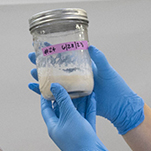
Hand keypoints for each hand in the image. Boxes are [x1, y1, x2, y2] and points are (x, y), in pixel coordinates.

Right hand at [28, 47, 143, 134]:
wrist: (119, 105)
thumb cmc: (115, 87)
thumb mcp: (107, 70)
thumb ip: (99, 59)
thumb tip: (90, 46)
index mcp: (82, 67)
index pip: (64, 56)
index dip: (52, 50)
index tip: (41, 45)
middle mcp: (76, 77)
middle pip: (54, 68)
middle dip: (41, 63)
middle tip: (31, 57)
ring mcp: (73, 88)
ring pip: (52, 81)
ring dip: (40, 77)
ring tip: (32, 72)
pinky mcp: (72, 99)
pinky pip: (55, 95)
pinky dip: (43, 92)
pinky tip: (35, 88)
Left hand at [40, 84, 117, 150]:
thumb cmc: (78, 139)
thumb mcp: (69, 115)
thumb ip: (63, 100)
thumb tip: (54, 86)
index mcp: (53, 126)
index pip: (46, 109)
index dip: (46, 97)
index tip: (47, 85)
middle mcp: (62, 128)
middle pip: (61, 108)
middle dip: (64, 96)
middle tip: (66, 82)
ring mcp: (75, 130)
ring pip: (75, 112)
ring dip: (78, 100)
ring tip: (81, 86)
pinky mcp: (86, 132)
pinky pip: (86, 116)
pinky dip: (88, 107)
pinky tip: (92, 96)